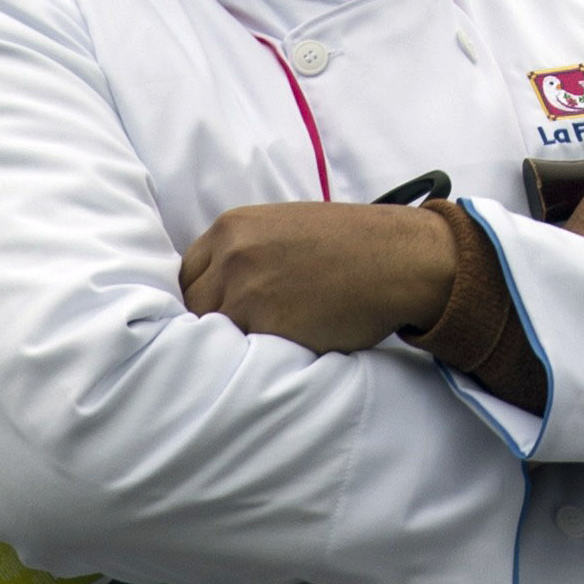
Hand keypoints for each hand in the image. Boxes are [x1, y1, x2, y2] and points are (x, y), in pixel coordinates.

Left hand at [176, 202, 459, 354]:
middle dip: (213, 319)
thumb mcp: (284, 226)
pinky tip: (278, 350)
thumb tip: (219, 284)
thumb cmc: (350, 242)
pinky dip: (254, 356)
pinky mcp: (266, 326)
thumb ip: (245, 248)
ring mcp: (246, 292)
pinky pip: (242, 352)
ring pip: (214, 332)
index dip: (201, 295)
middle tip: (242, 331)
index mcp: (233, 226)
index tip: (220, 310)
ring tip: (261, 343)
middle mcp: (232, 256)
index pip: (187, 272)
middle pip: (193, 304)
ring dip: (232, 341)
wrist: (396, 258)